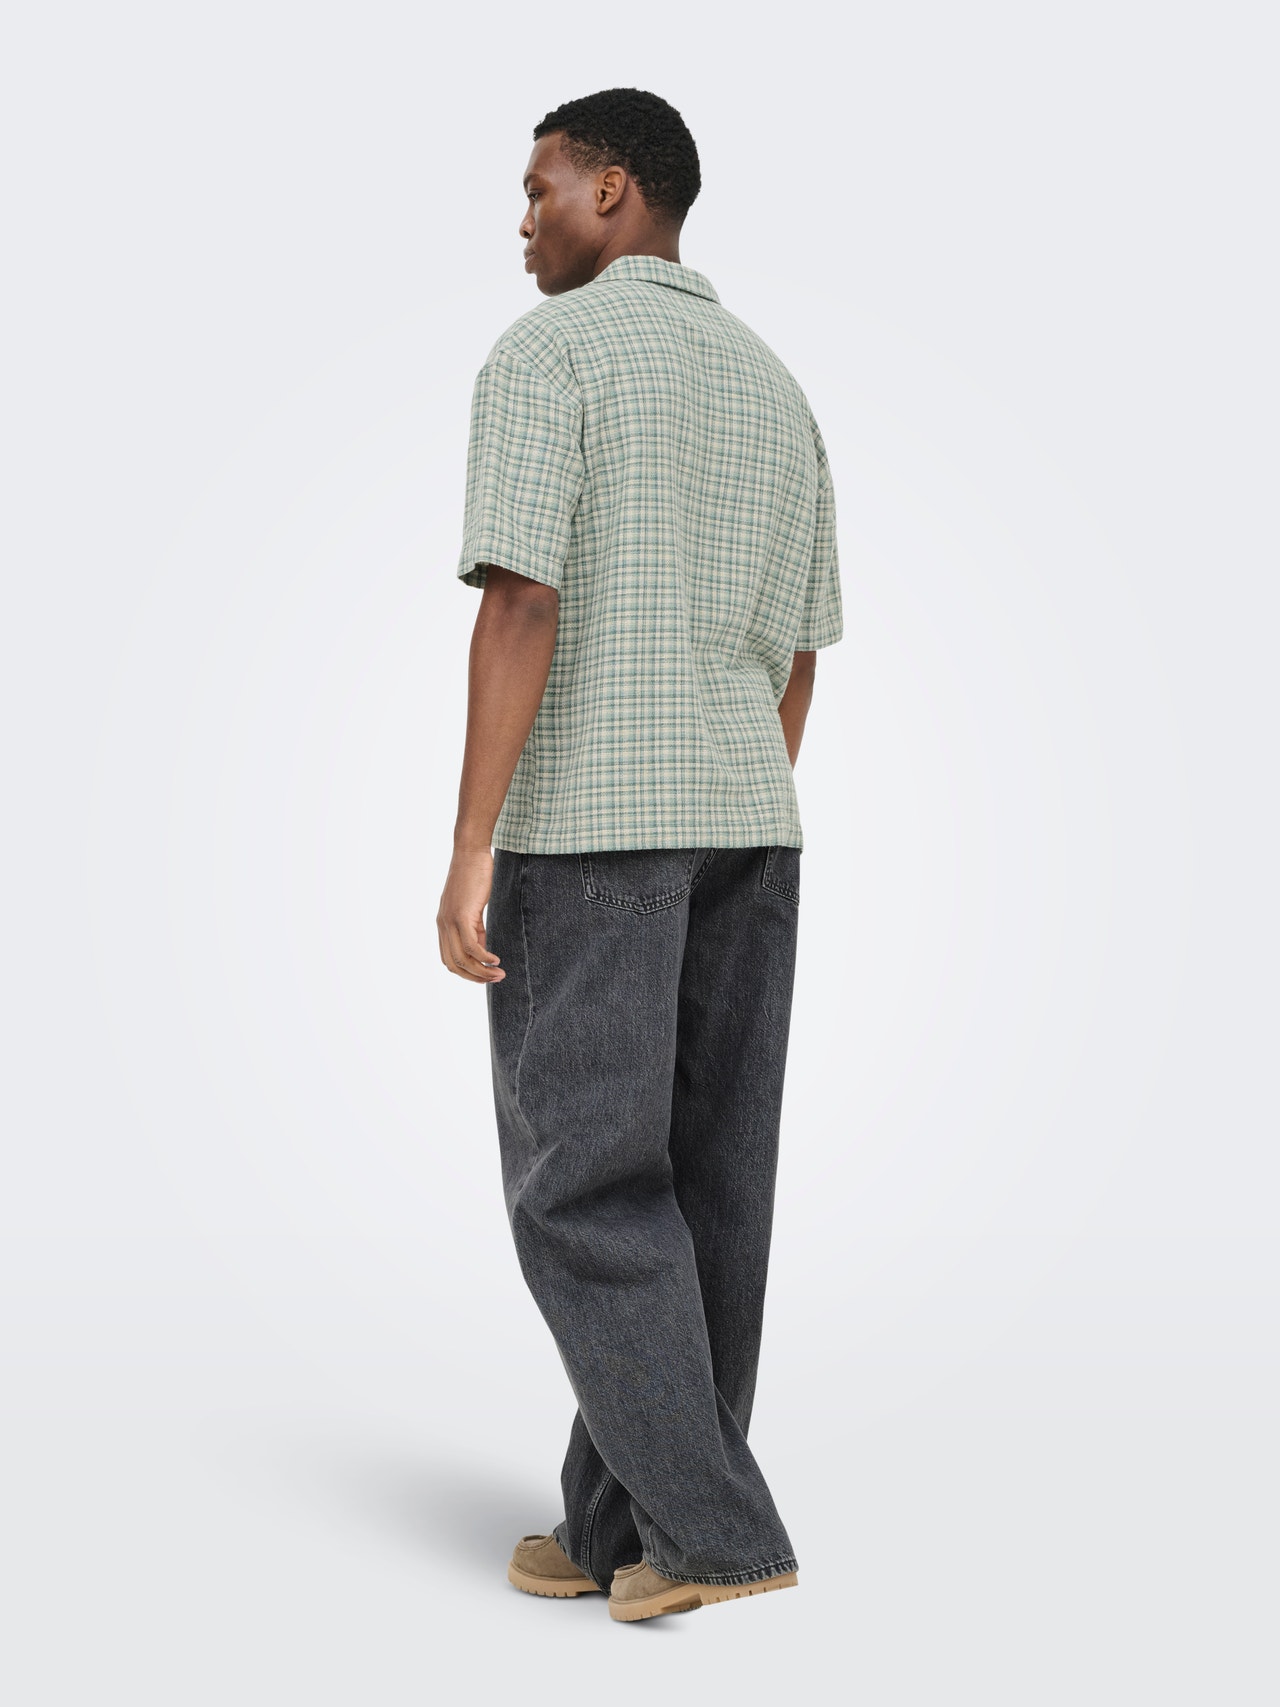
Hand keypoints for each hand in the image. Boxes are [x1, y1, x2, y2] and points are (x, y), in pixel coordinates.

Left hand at [437, 847, 505, 982]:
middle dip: (475, 977)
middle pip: (453, 964)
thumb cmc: (475, 875)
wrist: (470, 852)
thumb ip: (475, 927)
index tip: (485, 975)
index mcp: (443, 924)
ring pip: (462, 958)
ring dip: (481, 971)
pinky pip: (470, 945)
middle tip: (495, 979)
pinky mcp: (461, 915)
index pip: (449, 959)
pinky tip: (496, 959)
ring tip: (499, 974)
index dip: (466, 973)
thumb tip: (481, 946)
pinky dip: (483, 957)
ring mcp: (450, 921)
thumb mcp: (473, 906)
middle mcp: (442, 925)